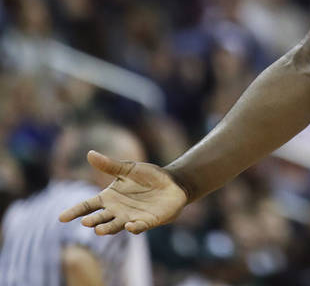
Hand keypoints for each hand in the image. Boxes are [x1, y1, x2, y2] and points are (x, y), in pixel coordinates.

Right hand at [58, 151, 187, 234]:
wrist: (173, 183)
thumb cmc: (148, 176)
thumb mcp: (129, 169)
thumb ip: (110, 165)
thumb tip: (89, 153)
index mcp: (109, 197)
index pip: (88, 205)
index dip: (75, 212)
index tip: (61, 218)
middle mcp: (116, 211)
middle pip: (99, 218)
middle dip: (92, 221)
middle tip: (86, 222)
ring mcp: (130, 218)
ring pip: (115, 226)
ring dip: (107, 229)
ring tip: (98, 230)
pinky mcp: (147, 222)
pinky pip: (138, 227)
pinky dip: (134, 228)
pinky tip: (130, 226)